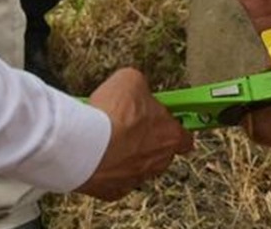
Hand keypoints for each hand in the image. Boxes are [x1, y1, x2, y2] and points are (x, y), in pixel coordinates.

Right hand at [75, 68, 193, 198]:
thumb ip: (140, 87)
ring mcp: (137, 178)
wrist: (85, 144)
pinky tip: (96, 152)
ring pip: (136, 166)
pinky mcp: (114, 190)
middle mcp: (158, 161)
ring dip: (126, 153)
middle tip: (129, 124)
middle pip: (160, 152)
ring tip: (106, 137)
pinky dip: (107, 167)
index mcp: (170, 135)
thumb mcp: (131, 80)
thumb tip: (136, 88)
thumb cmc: (112, 114)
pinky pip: (114, 178)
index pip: (185, 137)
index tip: (165, 119)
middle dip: (147, 139)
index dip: (174, 126)